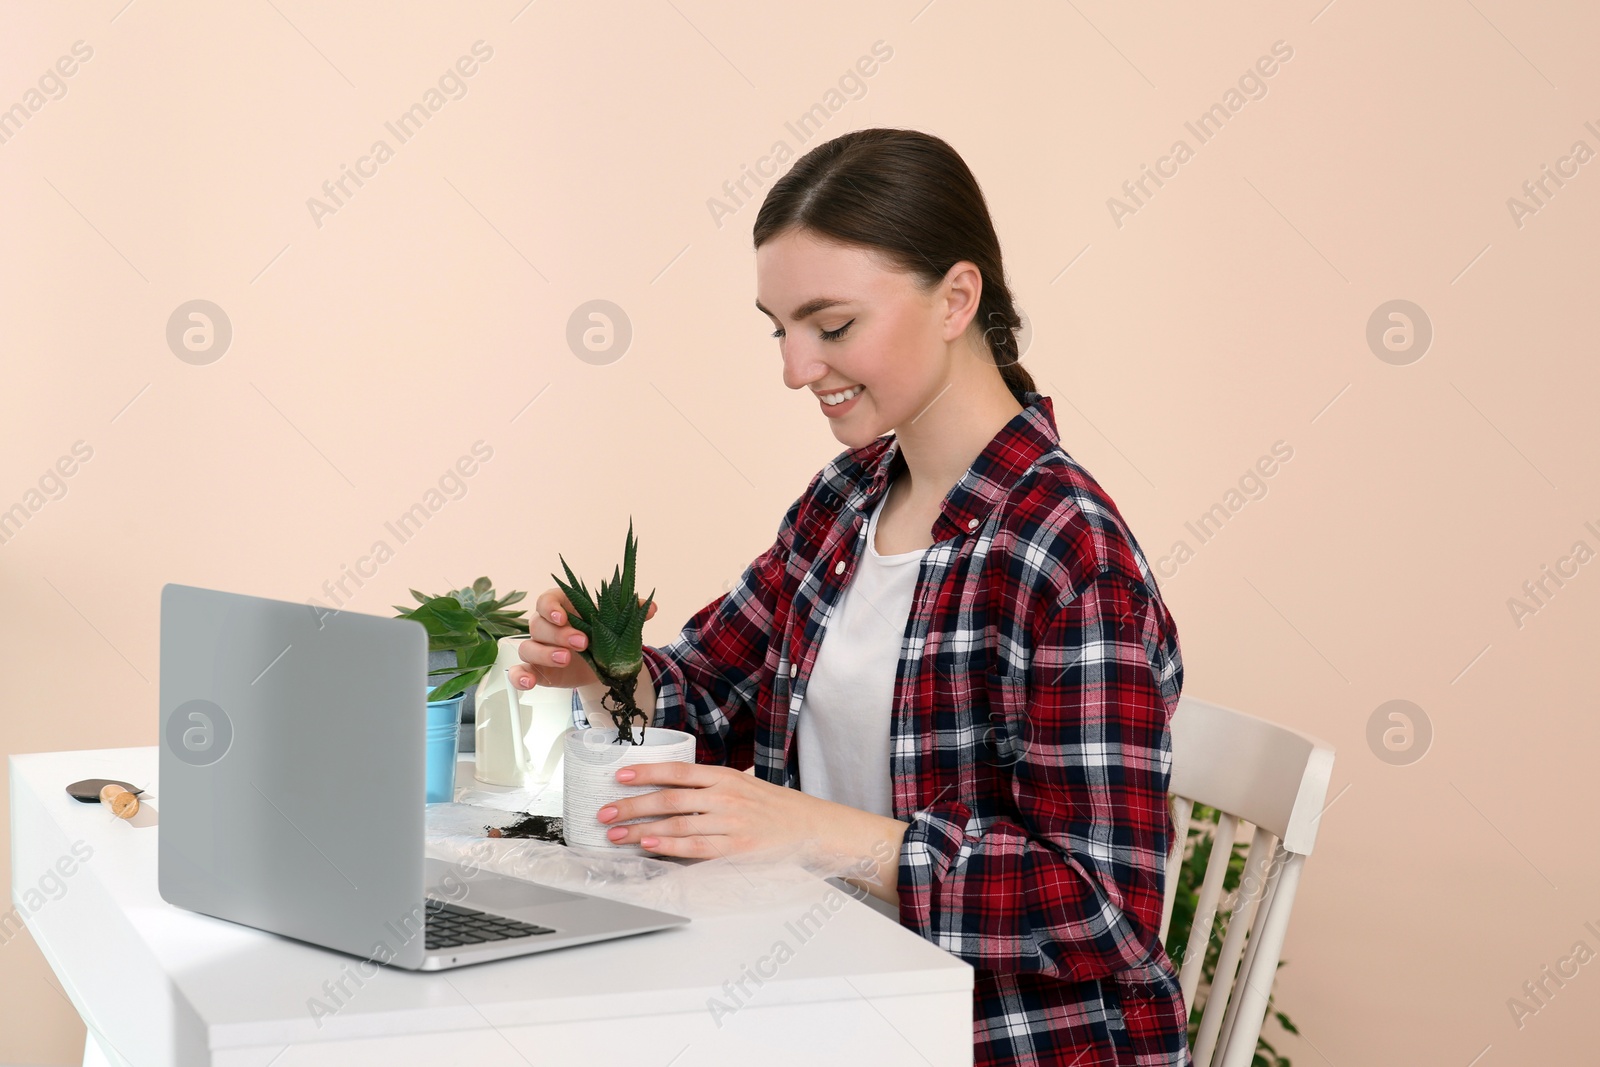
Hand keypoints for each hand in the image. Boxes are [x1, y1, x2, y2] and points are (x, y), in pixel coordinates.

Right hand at [510, 588, 656, 690]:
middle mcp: (545, 626)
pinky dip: (519, 677)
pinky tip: (528, 684)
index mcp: (562, 607)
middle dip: (559, 634)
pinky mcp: (537, 670)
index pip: (546, 600)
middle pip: (539, 625)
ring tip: (566, 659)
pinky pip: (519, 672)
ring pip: (528, 647)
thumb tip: (651, 607)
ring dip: (544, 654)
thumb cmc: (603, 636)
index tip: (563, 616)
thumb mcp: (616, 624)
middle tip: (582, 643)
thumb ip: (630, 613)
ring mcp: (539, 648)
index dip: (551, 607)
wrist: (601, 663)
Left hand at [596, 763, 909, 905]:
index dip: (646, 772)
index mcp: (725, 777)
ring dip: (641, 829)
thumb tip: (670, 789)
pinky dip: (669, 846)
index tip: (618, 775)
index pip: (678, 771)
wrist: (813, 829)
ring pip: (677, 823)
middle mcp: (726, 796)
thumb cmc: (775, 809)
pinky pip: (696, 847)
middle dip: (631, 805)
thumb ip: (711, 787)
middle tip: (604, 813)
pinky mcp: (737, 848)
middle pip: (669, 798)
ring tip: (616, 835)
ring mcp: (731, 822)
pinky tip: (649, 847)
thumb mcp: (744, 786)